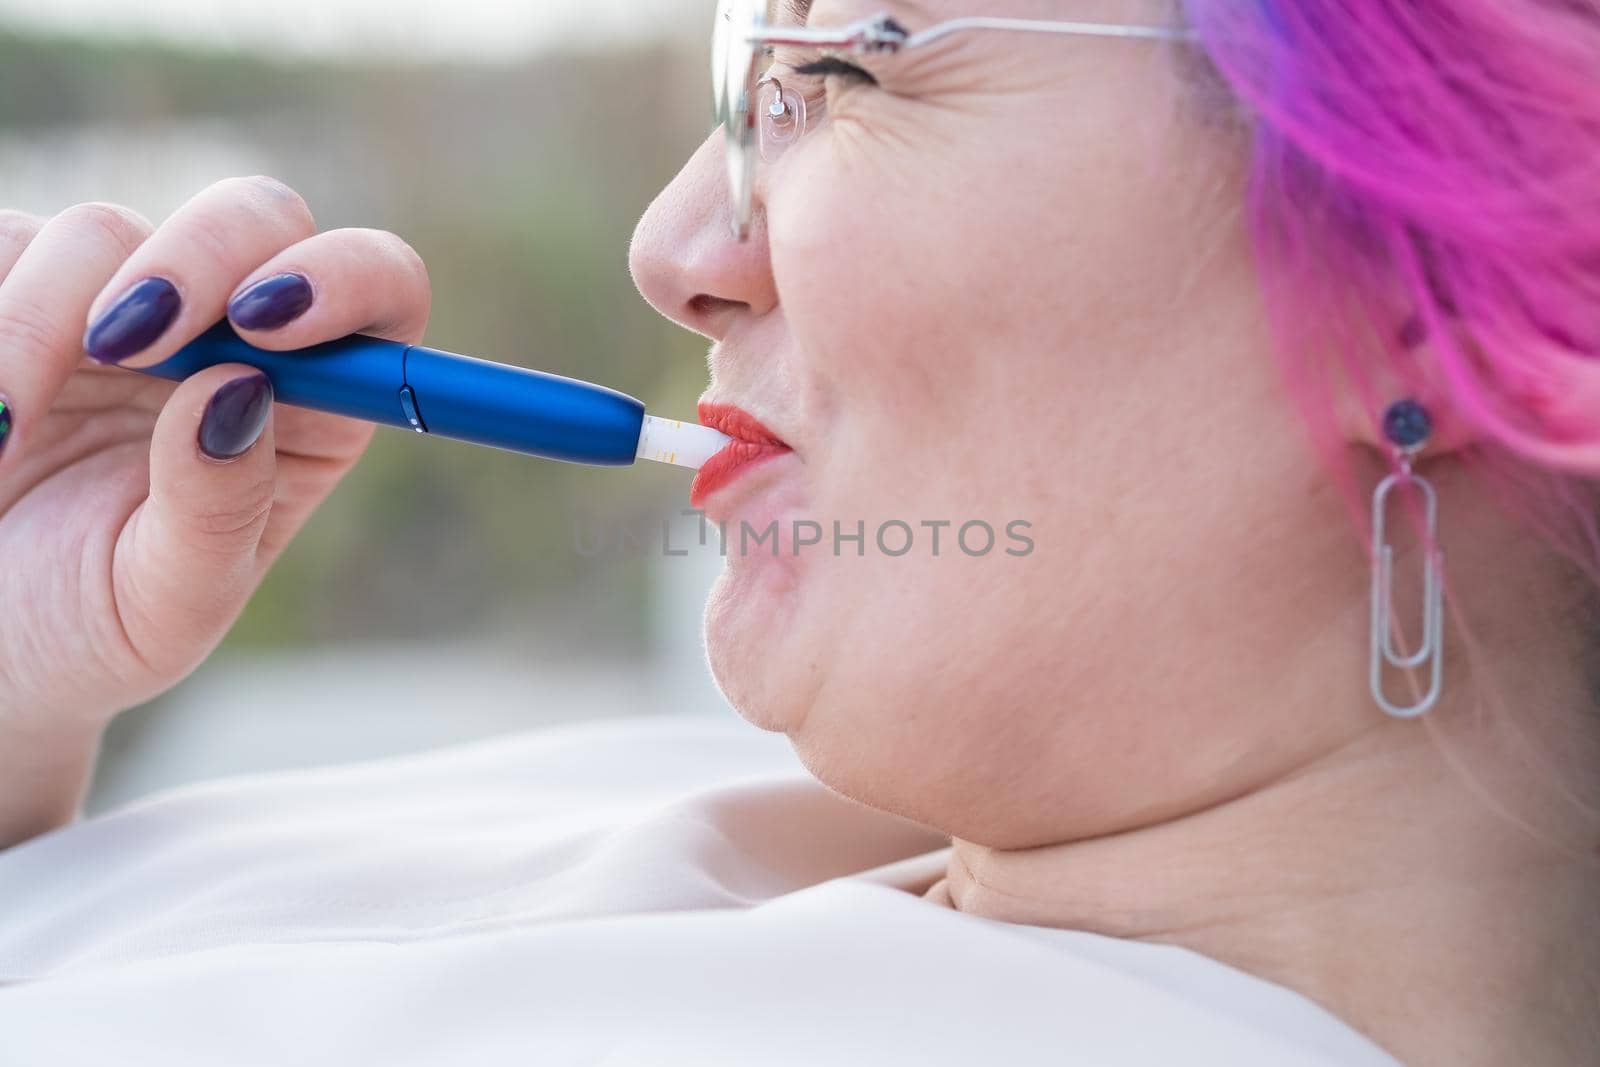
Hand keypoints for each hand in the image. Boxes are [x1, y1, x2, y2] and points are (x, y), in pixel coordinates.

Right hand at [0, 176, 430, 845]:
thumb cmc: (87, 631)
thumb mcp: (166, 603)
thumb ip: (217, 510)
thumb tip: (240, 391)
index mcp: (308, 407)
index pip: (381, 294)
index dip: (346, 278)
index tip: (269, 319)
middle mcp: (228, 335)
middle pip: (256, 218)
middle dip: (193, 262)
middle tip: (119, 344)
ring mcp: (120, 297)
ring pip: (101, 233)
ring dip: (38, 328)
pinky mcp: (16, 279)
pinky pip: (1, 247)